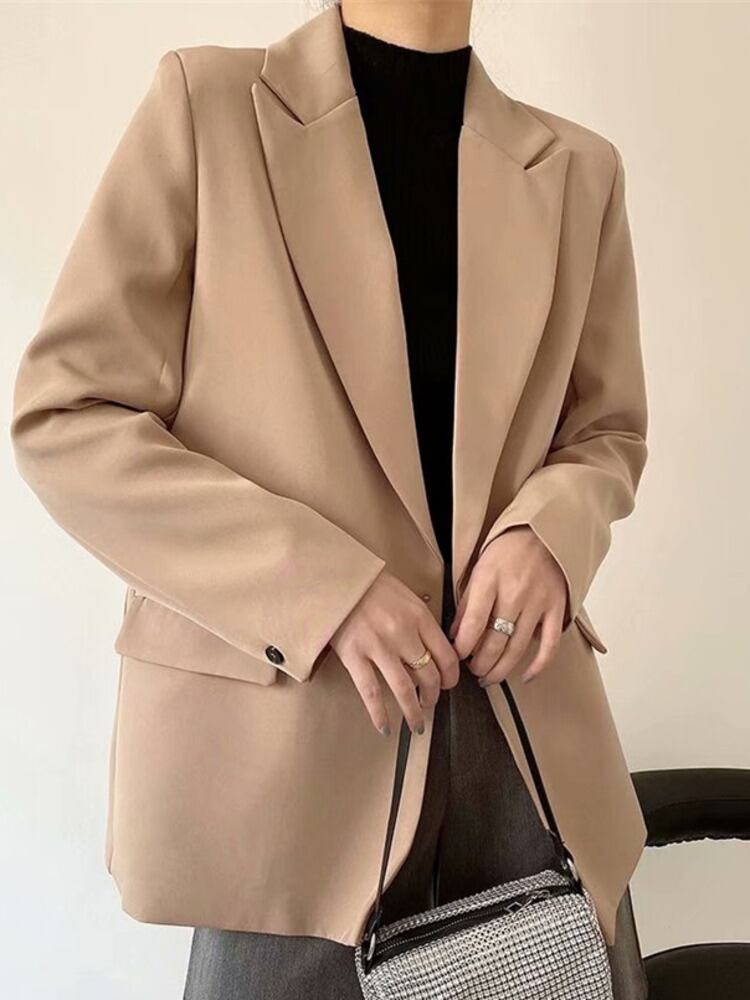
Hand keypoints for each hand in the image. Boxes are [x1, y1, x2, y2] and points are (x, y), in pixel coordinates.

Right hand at [330, 570, 459, 735]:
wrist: (334, 577)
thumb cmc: (369, 585)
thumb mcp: (405, 595)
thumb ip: (421, 621)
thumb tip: (433, 650)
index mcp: (419, 616)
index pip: (446, 655)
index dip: (451, 677)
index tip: (448, 685)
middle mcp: (403, 632)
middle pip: (429, 675)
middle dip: (434, 696)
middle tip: (431, 704)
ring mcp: (378, 645)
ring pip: (405, 689)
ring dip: (414, 711)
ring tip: (417, 724)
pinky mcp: (354, 655)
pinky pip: (371, 692)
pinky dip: (379, 714)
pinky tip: (385, 727)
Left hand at [450, 526, 567, 685]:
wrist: (544, 531)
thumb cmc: (508, 549)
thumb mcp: (479, 568)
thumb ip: (468, 602)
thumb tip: (456, 634)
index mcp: (490, 580)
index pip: (472, 624)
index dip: (462, 648)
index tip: (456, 657)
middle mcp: (514, 593)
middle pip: (494, 642)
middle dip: (479, 663)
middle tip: (472, 670)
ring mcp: (538, 603)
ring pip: (517, 648)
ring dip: (500, 669)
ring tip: (489, 677)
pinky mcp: (557, 609)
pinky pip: (549, 645)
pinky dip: (538, 665)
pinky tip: (526, 676)